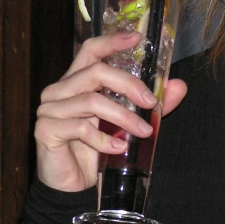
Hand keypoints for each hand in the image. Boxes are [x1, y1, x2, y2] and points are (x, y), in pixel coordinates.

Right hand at [34, 31, 186, 191]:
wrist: (74, 187)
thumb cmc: (98, 149)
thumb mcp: (128, 122)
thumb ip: (149, 103)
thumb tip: (179, 86)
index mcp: (77, 81)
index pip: (91, 50)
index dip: (112, 41)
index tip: (136, 37)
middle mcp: (59, 90)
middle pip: (95, 71)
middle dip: (129, 84)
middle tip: (151, 102)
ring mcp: (49, 109)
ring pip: (91, 101)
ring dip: (124, 117)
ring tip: (144, 132)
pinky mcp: (45, 131)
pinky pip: (80, 128)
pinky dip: (104, 139)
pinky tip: (119, 148)